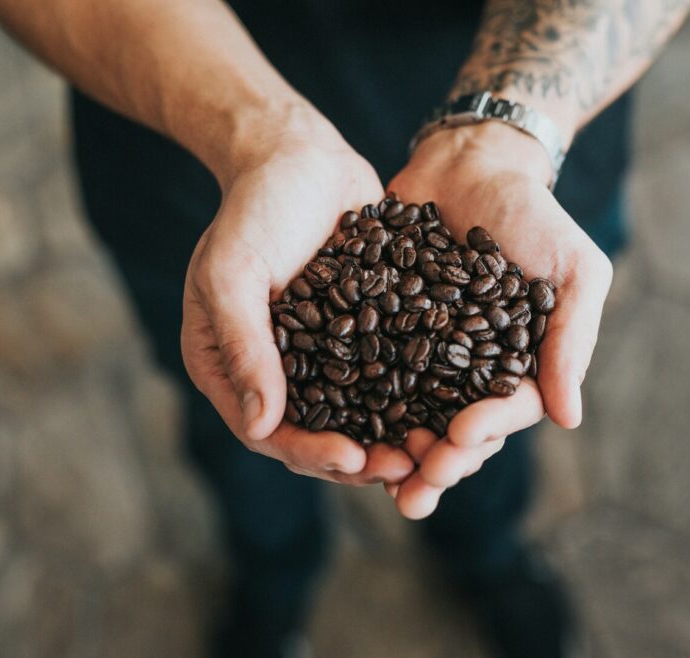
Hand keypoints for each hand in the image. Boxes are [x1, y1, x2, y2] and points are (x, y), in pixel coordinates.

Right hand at [182, 124, 414, 485]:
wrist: (297, 156)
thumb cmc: (252, 209)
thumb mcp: (232, 273)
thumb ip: (244, 346)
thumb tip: (261, 426)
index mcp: (233, 368)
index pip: (270, 431)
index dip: (311, 452)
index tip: (353, 460)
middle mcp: (279, 372)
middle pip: (322, 434)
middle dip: (365, 458)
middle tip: (412, 470)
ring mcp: (325, 355)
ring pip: (362, 414)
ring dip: (399, 437)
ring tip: (441, 451)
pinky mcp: (366, 334)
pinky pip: (392, 374)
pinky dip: (420, 395)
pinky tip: (457, 405)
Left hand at [384, 122, 613, 516]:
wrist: (471, 163)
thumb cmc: (534, 214)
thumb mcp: (575, 269)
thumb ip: (572, 339)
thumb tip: (569, 419)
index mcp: (520, 364)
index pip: (506, 412)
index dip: (485, 431)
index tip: (460, 438)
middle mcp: (472, 369)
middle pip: (457, 430)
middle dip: (437, 464)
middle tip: (413, 490)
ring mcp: (427, 354)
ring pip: (413, 415)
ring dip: (396, 453)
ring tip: (377, 480)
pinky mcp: (386, 332)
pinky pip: (371, 374)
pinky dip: (358, 403)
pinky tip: (338, 427)